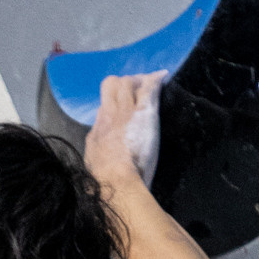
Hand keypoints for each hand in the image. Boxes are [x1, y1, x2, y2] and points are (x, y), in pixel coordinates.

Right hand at [84, 70, 165, 195]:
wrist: (117, 182)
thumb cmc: (106, 181)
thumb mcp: (95, 163)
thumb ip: (98, 149)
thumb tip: (101, 145)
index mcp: (98, 129)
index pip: (104, 106)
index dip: (113, 101)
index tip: (123, 106)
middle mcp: (110, 114)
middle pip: (113, 85)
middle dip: (125, 84)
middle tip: (139, 89)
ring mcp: (126, 111)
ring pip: (129, 82)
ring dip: (140, 81)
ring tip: (152, 83)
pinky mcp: (144, 112)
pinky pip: (148, 87)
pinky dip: (155, 79)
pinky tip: (163, 76)